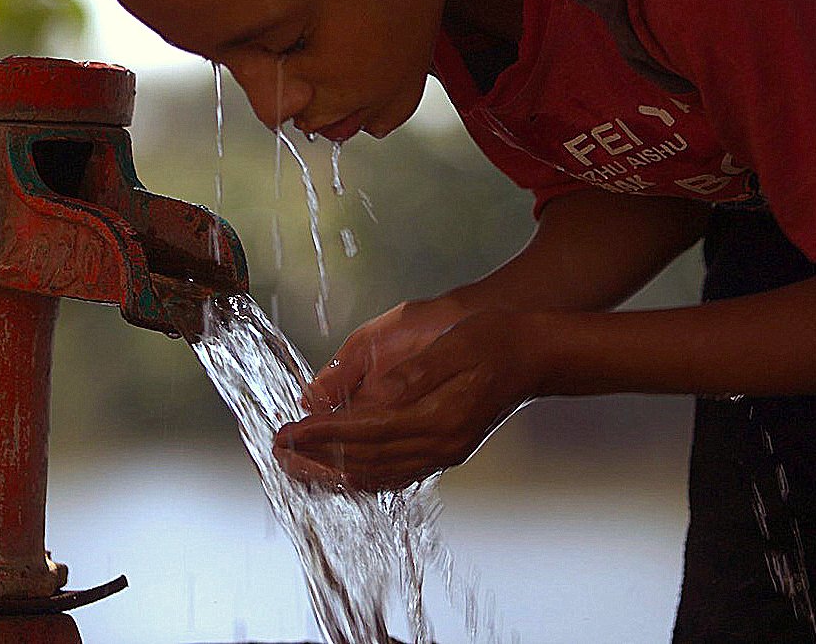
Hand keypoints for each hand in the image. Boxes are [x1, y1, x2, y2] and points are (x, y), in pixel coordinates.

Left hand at [273, 295, 539, 491]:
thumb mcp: (453, 344)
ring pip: (378, 476)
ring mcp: (445, 453)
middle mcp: (440, 445)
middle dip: (316, 458)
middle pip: (365, 463)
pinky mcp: (446, 451)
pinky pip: (395, 474)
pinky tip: (342, 469)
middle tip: (278, 451)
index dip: (320, 434)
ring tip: (298, 465)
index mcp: (438, 417)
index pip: (363, 433)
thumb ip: (409, 375)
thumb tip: (364, 397)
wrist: (537, 354)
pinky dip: (362, 476)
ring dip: (334, 472)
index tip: (287, 431)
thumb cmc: (496, 339)